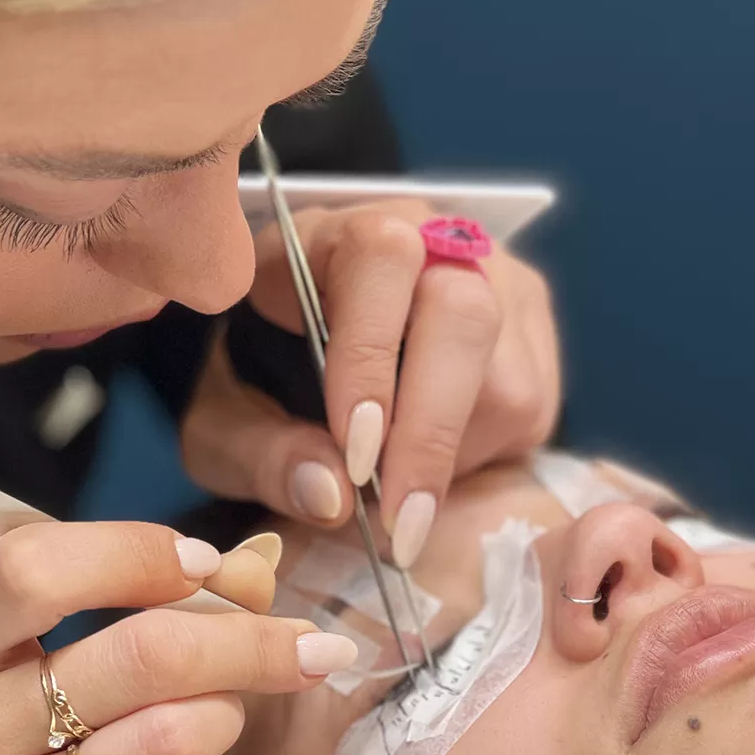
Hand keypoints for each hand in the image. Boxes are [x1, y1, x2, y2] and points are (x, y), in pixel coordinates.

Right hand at [0, 522, 373, 754]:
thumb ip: (77, 624)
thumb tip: (246, 567)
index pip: (30, 571)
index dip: (134, 552)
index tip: (206, 560)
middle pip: (128, 655)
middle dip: (240, 633)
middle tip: (308, 635)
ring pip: (167, 740)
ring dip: (244, 704)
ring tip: (278, 694)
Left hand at [182, 201, 561, 565]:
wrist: (306, 357)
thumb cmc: (259, 380)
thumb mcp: (225, 423)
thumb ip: (261, 455)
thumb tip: (332, 497)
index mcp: (334, 234)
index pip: (378, 260)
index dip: (371, 355)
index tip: (355, 453)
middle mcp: (428, 237)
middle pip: (464, 310)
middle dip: (429, 428)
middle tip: (398, 520)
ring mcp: (493, 276)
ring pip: (505, 371)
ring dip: (452, 453)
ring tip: (398, 492)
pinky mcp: (530, 326)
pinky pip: (529, 401)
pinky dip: (479, 453)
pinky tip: (428, 461)